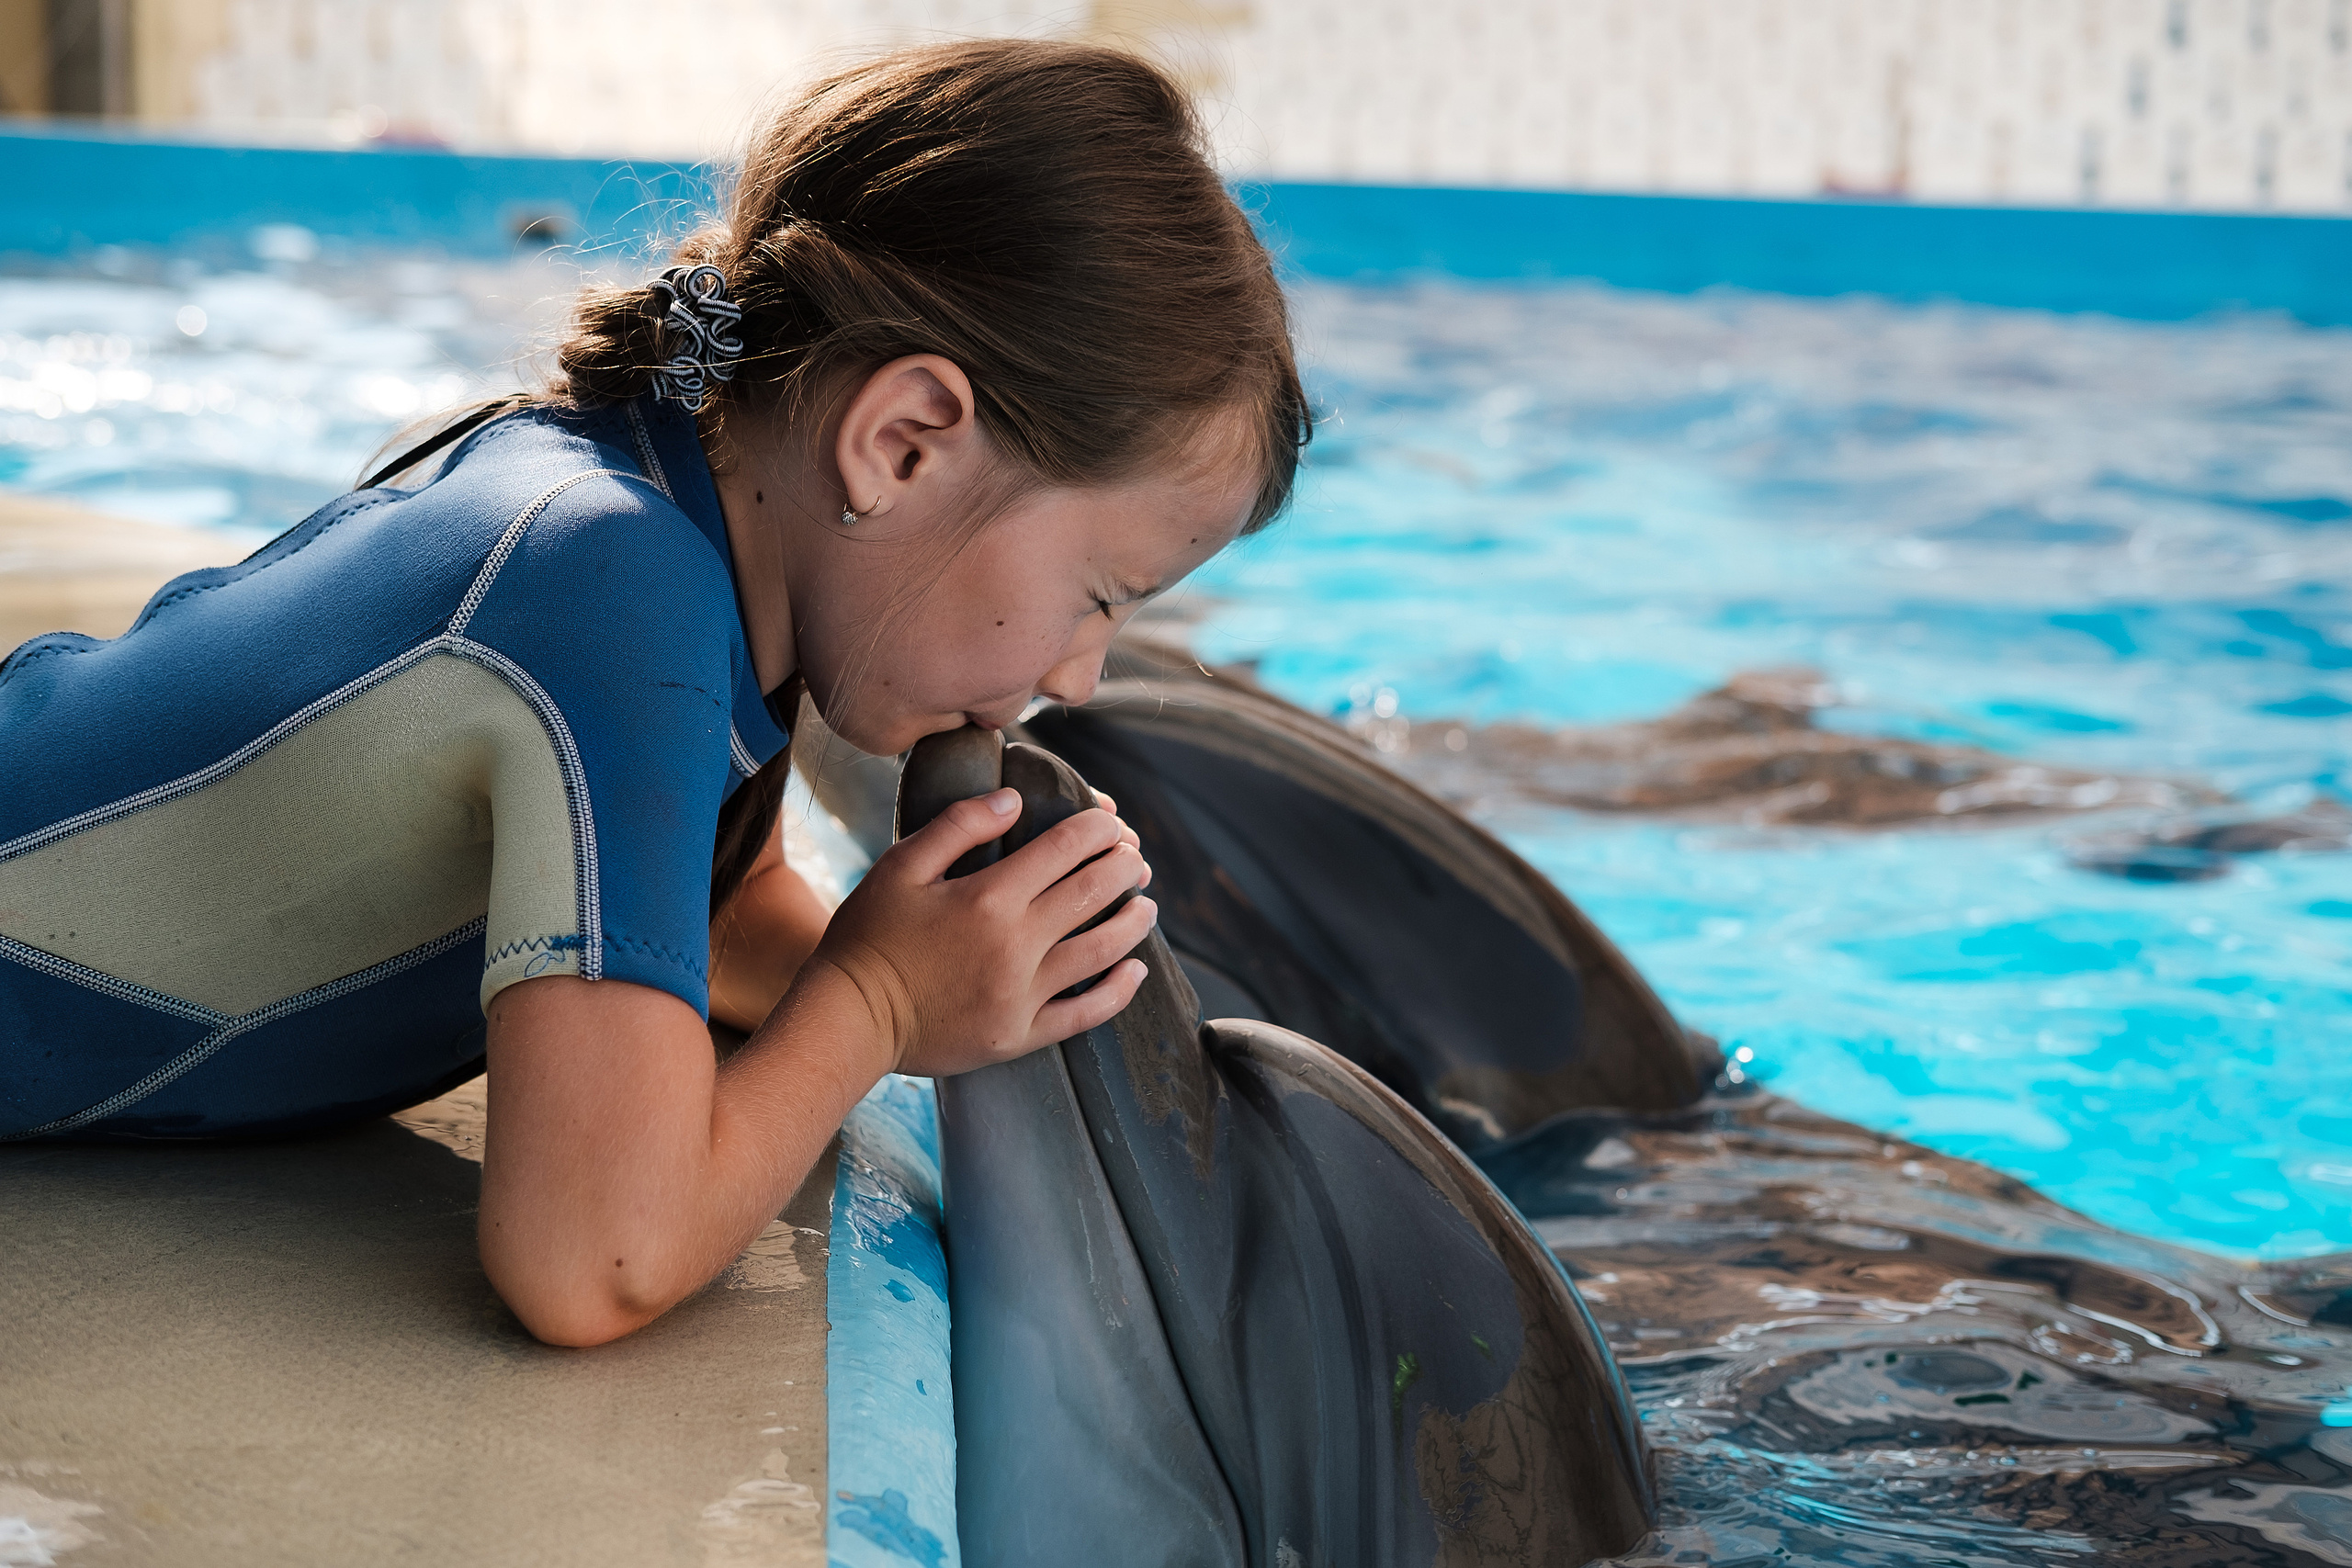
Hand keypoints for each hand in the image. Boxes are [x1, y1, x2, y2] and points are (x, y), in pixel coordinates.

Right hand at [806, 787, 1156, 1075]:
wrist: (848, 1019)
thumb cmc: (868, 937)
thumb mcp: (900, 867)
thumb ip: (958, 826)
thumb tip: (1014, 800)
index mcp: (988, 898)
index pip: (1064, 850)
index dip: (1096, 830)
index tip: (1111, 822)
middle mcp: (1015, 945)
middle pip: (1092, 894)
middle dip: (1123, 868)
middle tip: (1135, 860)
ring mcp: (1021, 995)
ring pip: (1100, 952)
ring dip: (1132, 924)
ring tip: (1146, 906)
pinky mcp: (1019, 1035)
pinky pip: (1084, 1015)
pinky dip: (1117, 992)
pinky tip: (1135, 973)